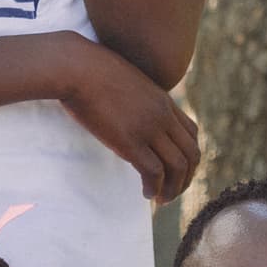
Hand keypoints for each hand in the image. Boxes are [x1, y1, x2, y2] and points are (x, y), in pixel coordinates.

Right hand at [53, 37, 201, 202]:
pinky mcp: (130, 141)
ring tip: (162, 199)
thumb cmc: (90, 71)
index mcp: (163, 101)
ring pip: (177, 166)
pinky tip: (147, 194)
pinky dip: (155, 188)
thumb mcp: (125, 82)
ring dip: (173, 188)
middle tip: (173, 192)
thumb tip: (126, 112)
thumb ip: (135, 99)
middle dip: (186, 178)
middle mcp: (162, 115)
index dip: (189, 156)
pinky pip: (154, 172)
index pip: (191, 133)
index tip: (178, 170)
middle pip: (191, 153)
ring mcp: (148, 128)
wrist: (75, 66)